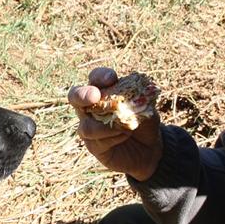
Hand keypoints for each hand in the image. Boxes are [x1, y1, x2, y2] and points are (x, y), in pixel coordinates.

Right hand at [69, 67, 163, 181]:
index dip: (100, 76)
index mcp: (103, 91)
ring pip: (86, 125)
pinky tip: (125, 135)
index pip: (95, 78)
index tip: (112, 78)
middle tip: (94, 96)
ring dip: (107, 126)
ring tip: (126, 127)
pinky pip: (96, 141)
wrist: (149, 147)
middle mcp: (90, 107)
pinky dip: (112, 138)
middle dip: (82, 95)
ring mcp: (88, 126)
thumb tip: (138, 89)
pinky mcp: (93, 145)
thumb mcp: (146, 107)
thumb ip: (140, 98)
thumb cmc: (144, 121)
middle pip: (74, 96)